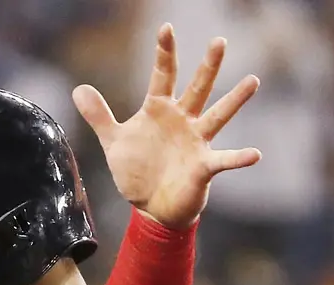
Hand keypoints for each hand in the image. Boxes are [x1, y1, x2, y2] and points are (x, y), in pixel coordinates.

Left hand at [73, 24, 261, 229]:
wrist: (151, 207)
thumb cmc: (137, 172)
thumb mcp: (114, 142)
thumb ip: (99, 116)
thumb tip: (78, 89)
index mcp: (160, 111)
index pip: (163, 76)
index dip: (164, 53)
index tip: (166, 28)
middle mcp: (183, 121)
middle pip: (197, 88)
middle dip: (208, 66)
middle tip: (219, 41)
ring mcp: (196, 142)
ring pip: (218, 116)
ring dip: (234, 100)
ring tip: (252, 81)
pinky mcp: (204, 167)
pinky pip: (224, 160)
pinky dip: (239, 158)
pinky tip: (255, 154)